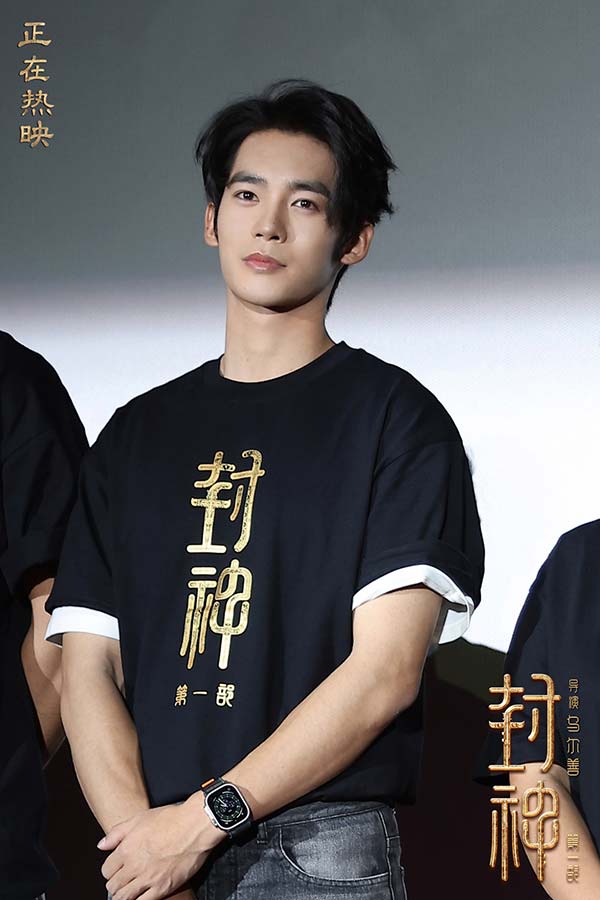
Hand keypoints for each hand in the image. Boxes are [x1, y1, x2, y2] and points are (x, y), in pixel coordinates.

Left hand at [99, 793, 223, 899]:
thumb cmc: (170, 819)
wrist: (194, 826)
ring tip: (128, 892)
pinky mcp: (162, 888)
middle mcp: (134, 866)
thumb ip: (117, 833)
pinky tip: (141, 895)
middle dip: (115, 884)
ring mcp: (148, 878)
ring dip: (123, 896)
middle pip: (113, 886)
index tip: (116, 869)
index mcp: (126, 849)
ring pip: (124, 897)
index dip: (110, 870)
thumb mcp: (140, 818)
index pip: (106, 870)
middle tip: (122, 881)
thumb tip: (102, 845)